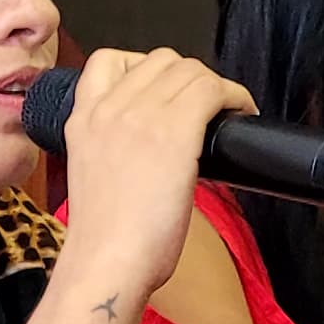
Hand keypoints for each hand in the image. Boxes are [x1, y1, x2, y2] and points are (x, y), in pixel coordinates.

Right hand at [54, 47, 256, 293]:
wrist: (106, 263)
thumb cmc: (105, 238)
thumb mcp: (92, 174)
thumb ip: (113, 147)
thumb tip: (152, 144)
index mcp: (82, 119)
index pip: (109, 60)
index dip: (146, 68)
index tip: (164, 90)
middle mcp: (108, 108)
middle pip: (159, 60)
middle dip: (188, 76)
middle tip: (203, 104)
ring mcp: (141, 116)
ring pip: (189, 70)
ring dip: (213, 85)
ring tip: (225, 109)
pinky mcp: (174, 133)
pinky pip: (212, 89)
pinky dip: (234, 95)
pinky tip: (241, 111)